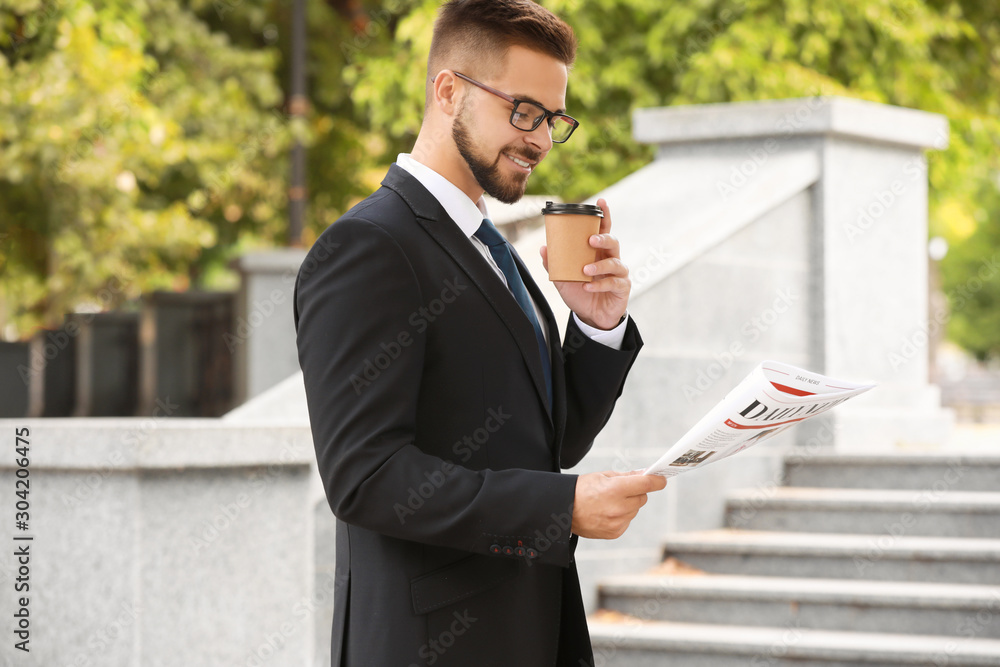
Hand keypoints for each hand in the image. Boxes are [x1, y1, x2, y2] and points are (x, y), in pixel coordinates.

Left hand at [540, 198, 629, 330]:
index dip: (604, 215)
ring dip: (599, 265)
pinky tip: (588, 287)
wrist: (590, 318)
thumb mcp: (563, 279)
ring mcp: (618, 274)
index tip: (601, 202)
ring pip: (615, 262)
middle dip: (603, 238)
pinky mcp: (622, 288)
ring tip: (585, 270)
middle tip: (591, 240)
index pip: (603, 230)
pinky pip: (614, 283)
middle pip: (613, 242)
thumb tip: (544, 248)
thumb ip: (554, 264)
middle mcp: (610, 259)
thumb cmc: (580, 293)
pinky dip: (600, 284)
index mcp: (597, 252)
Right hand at [571, 470, 666, 539]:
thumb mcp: (603, 476)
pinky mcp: (615, 532)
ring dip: (628, 505)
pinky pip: (628, 521)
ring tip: (609, 503)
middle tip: (621, 490)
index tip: (662, 479)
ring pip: (635, 510)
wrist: (563, 510)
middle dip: (636, 492)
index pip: (645, 484)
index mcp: (615, 490)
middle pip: (642, 498)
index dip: (656, 481)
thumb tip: (646, 474)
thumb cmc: (582, 489)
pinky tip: (607, 513)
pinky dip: (622, 516)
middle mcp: (618, 508)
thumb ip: (627, 476)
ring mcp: (617, 522)